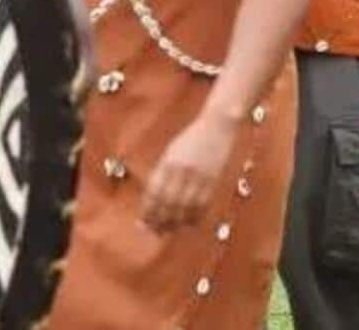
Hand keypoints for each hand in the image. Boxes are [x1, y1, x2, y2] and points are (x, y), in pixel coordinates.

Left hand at [141, 113, 235, 233]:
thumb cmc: (191, 138)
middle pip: (168, 203)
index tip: (142, 222)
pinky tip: (187, 224)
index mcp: (168, 162)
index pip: (154, 192)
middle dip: (159, 220)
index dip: (148, 210)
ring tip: (167, 231)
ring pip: (185, 207)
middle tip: (153, 231)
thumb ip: (163, 172)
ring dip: (175, 222)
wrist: (216, 126)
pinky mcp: (213, 180)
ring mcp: (199, 177)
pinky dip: (193, 217)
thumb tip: (155, 196)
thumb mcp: (171, 152)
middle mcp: (182, 171)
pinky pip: (202, 204)